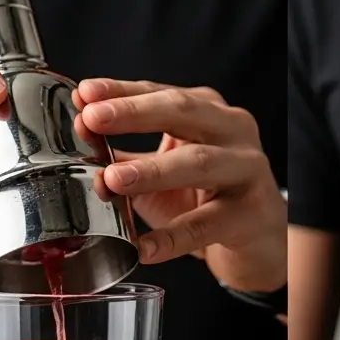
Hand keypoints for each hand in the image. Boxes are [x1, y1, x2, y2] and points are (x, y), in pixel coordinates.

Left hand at [76, 80, 286, 292]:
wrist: (260, 241)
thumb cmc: (208, 199)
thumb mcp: (162, 171)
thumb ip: (123, 156)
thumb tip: (79, 137)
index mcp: (210, 112)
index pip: (161, 93)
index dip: (122, 92)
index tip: (85, 93)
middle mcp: (234, 131)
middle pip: (184, 112)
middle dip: (135, 114)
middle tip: (93, 119)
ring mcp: (248, 170)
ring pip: (199, 163)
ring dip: (152, 170)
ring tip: (112, 180)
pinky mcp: (253, 213)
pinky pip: (207, 224)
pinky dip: (173, 237)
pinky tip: (144, 247)